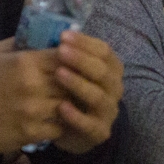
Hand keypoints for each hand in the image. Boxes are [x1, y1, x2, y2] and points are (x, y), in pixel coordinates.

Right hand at [0, 38, 67, 153]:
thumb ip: (17, 42)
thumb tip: (39, 34)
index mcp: (24, 62)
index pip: (64, 56)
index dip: (73, 58)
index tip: (73, 62)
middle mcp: (32, 85)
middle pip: (71, 80)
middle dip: (76, 81)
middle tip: (77, 83)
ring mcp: (33, 110)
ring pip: (69, 105)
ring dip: (70, 104)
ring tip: (69, 102)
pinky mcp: (31, 132)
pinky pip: (59, 128)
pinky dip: (60, 124)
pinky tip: (56, 120)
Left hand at [43, 30, 123, 153]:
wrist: (69, 128)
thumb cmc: (66, 90)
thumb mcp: (67, 69)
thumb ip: (63, 53)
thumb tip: (49, 31)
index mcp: (111, 69)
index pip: (105, 51)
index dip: (85, 42)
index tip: (63, 36)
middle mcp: (114, 89)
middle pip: (104, 72)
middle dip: (82, 60)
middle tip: (60, 51)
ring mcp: (109, 111)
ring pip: (99, 97)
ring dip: (79, 84)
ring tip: (59, 74)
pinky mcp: (100, 132)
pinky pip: (90, 124)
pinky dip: (77, 116)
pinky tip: (61, 106)